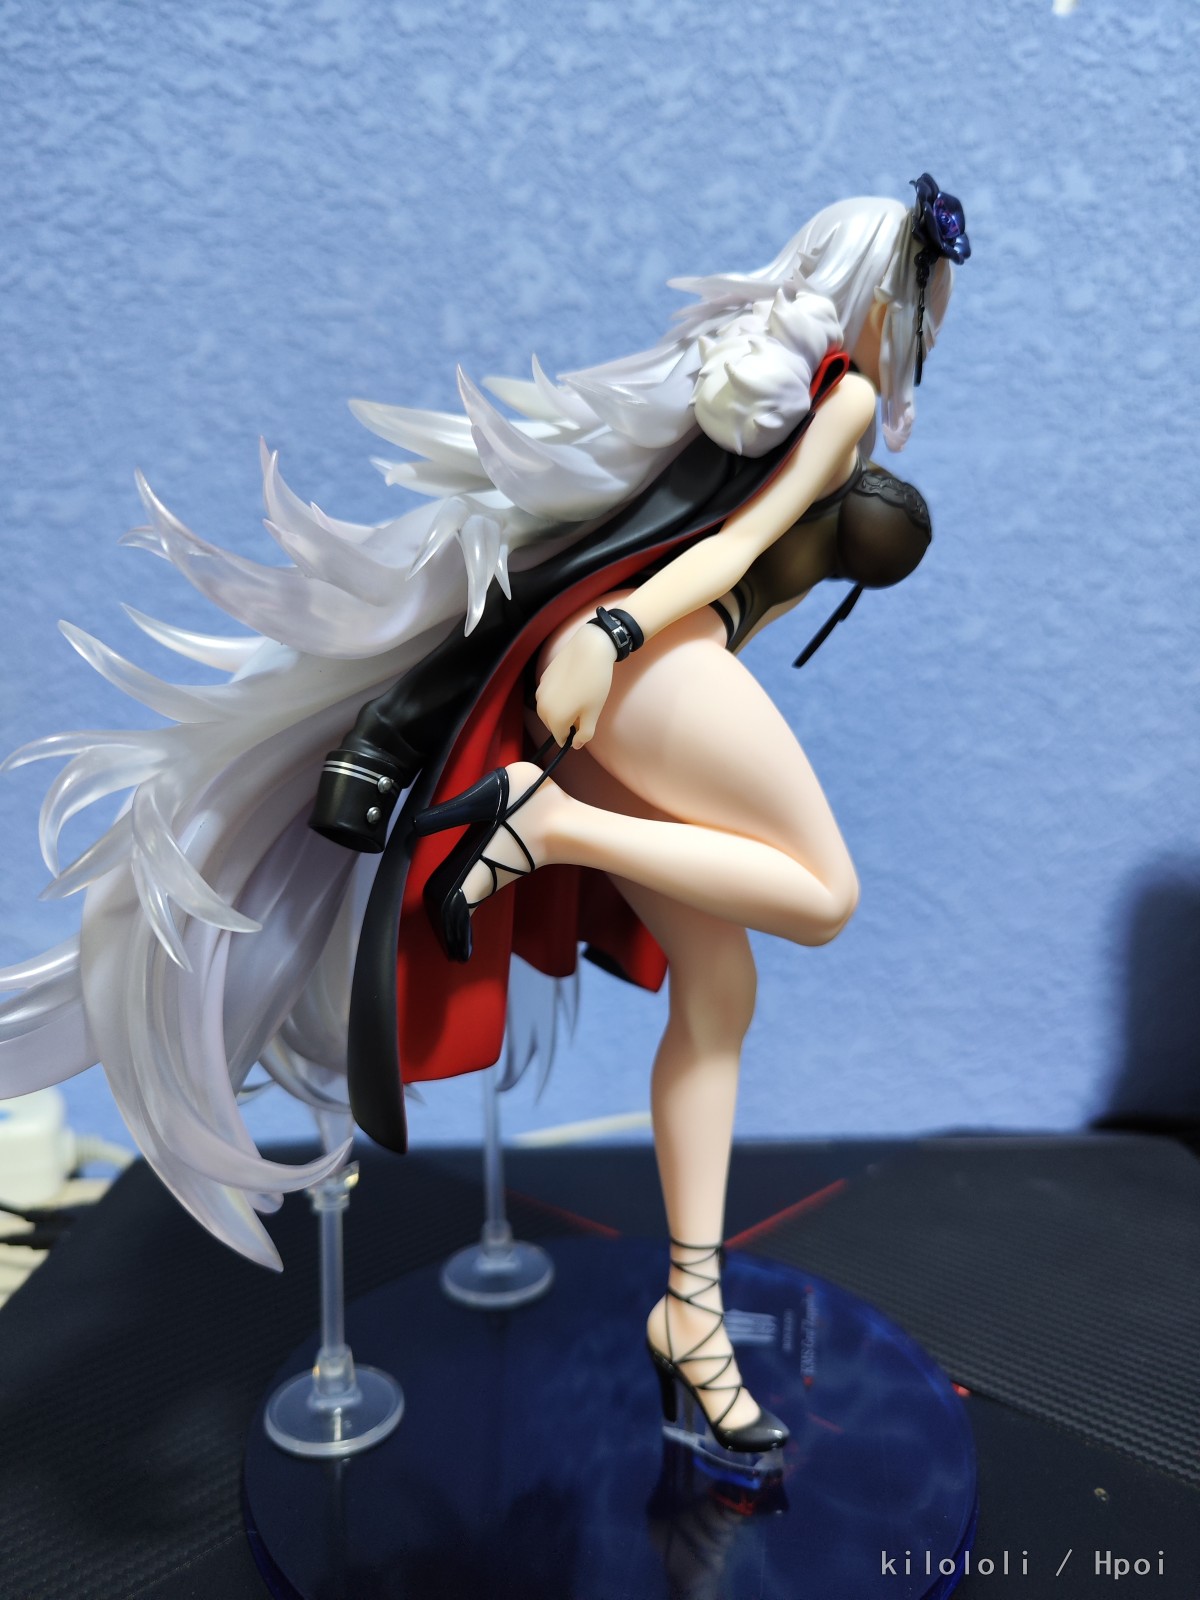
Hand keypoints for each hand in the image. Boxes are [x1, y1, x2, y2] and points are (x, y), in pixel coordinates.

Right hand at [535, 621, 616, 747]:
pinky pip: (549, 696)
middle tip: (584, 712)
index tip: (583, 728)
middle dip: (565, 723)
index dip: (573, 736)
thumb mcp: (594, 713)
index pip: (560, 738)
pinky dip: (557, 697)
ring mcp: (540, 691)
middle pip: (552, 724)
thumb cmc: (594, 682)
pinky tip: (573, 686)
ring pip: (549, 710)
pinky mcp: (543, 678)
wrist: (589, 649)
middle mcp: (542, 707)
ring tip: (579, 699)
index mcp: (554, 718)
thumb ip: (585, 733)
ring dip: (560, 710)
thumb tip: (576, 745)